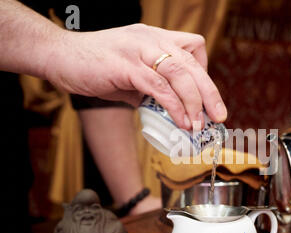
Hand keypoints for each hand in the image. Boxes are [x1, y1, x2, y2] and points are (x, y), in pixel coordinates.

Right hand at [45, 24, 226, 128]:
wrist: (58, 56)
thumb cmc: (93, 65)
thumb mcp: (130, 73)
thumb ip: (150, 87)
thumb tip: (168, 110)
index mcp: (155, 38)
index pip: (194, 47)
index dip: (204, 72)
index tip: (204, 96)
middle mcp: (151, 39)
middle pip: (193, 63)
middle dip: (210, 92)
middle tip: (220, 116)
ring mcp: (139, 51)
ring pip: (180, 74)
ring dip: (195, 102)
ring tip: (199, 125)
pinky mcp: (126, 66)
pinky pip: (159, 87)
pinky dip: (174, 106)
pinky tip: (181, 121)